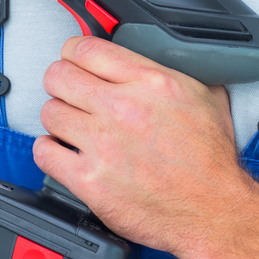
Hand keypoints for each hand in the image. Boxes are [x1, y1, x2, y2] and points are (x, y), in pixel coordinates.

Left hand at [33, 36, 245, 254]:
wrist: (213, 209)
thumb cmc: (211, 159)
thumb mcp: (205, 96)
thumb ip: (174, 71)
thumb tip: (160, 56)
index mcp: (150, 82)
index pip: (86, 49)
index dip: (73, 51)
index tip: (74, 59)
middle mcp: (122, 108)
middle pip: (59, 76)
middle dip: (61, 80)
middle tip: (69, 91)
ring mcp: (103, 145)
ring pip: (50, 112)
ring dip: (58, 116)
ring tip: (71, 124)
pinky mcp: (90, 181)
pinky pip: (45, 153)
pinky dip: (50, 150)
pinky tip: (65, 151)